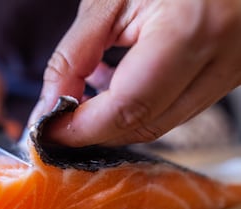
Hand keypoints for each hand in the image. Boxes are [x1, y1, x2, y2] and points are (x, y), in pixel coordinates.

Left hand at [30, 0, 240, 146]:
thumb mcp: (110, 0)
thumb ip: (74, 55)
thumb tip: (50, 105)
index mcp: (189, 31)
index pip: (129, 105)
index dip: (82, 128)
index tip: (49, 131)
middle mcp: (220, 61)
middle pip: (144, 125)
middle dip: (95, 131)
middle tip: (60, 121)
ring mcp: (228, 74)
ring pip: (159, 124)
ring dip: (113, 121)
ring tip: (82, 98)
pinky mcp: (225, 77)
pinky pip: (174, 109)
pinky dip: (135, 108)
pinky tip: (113, 84)